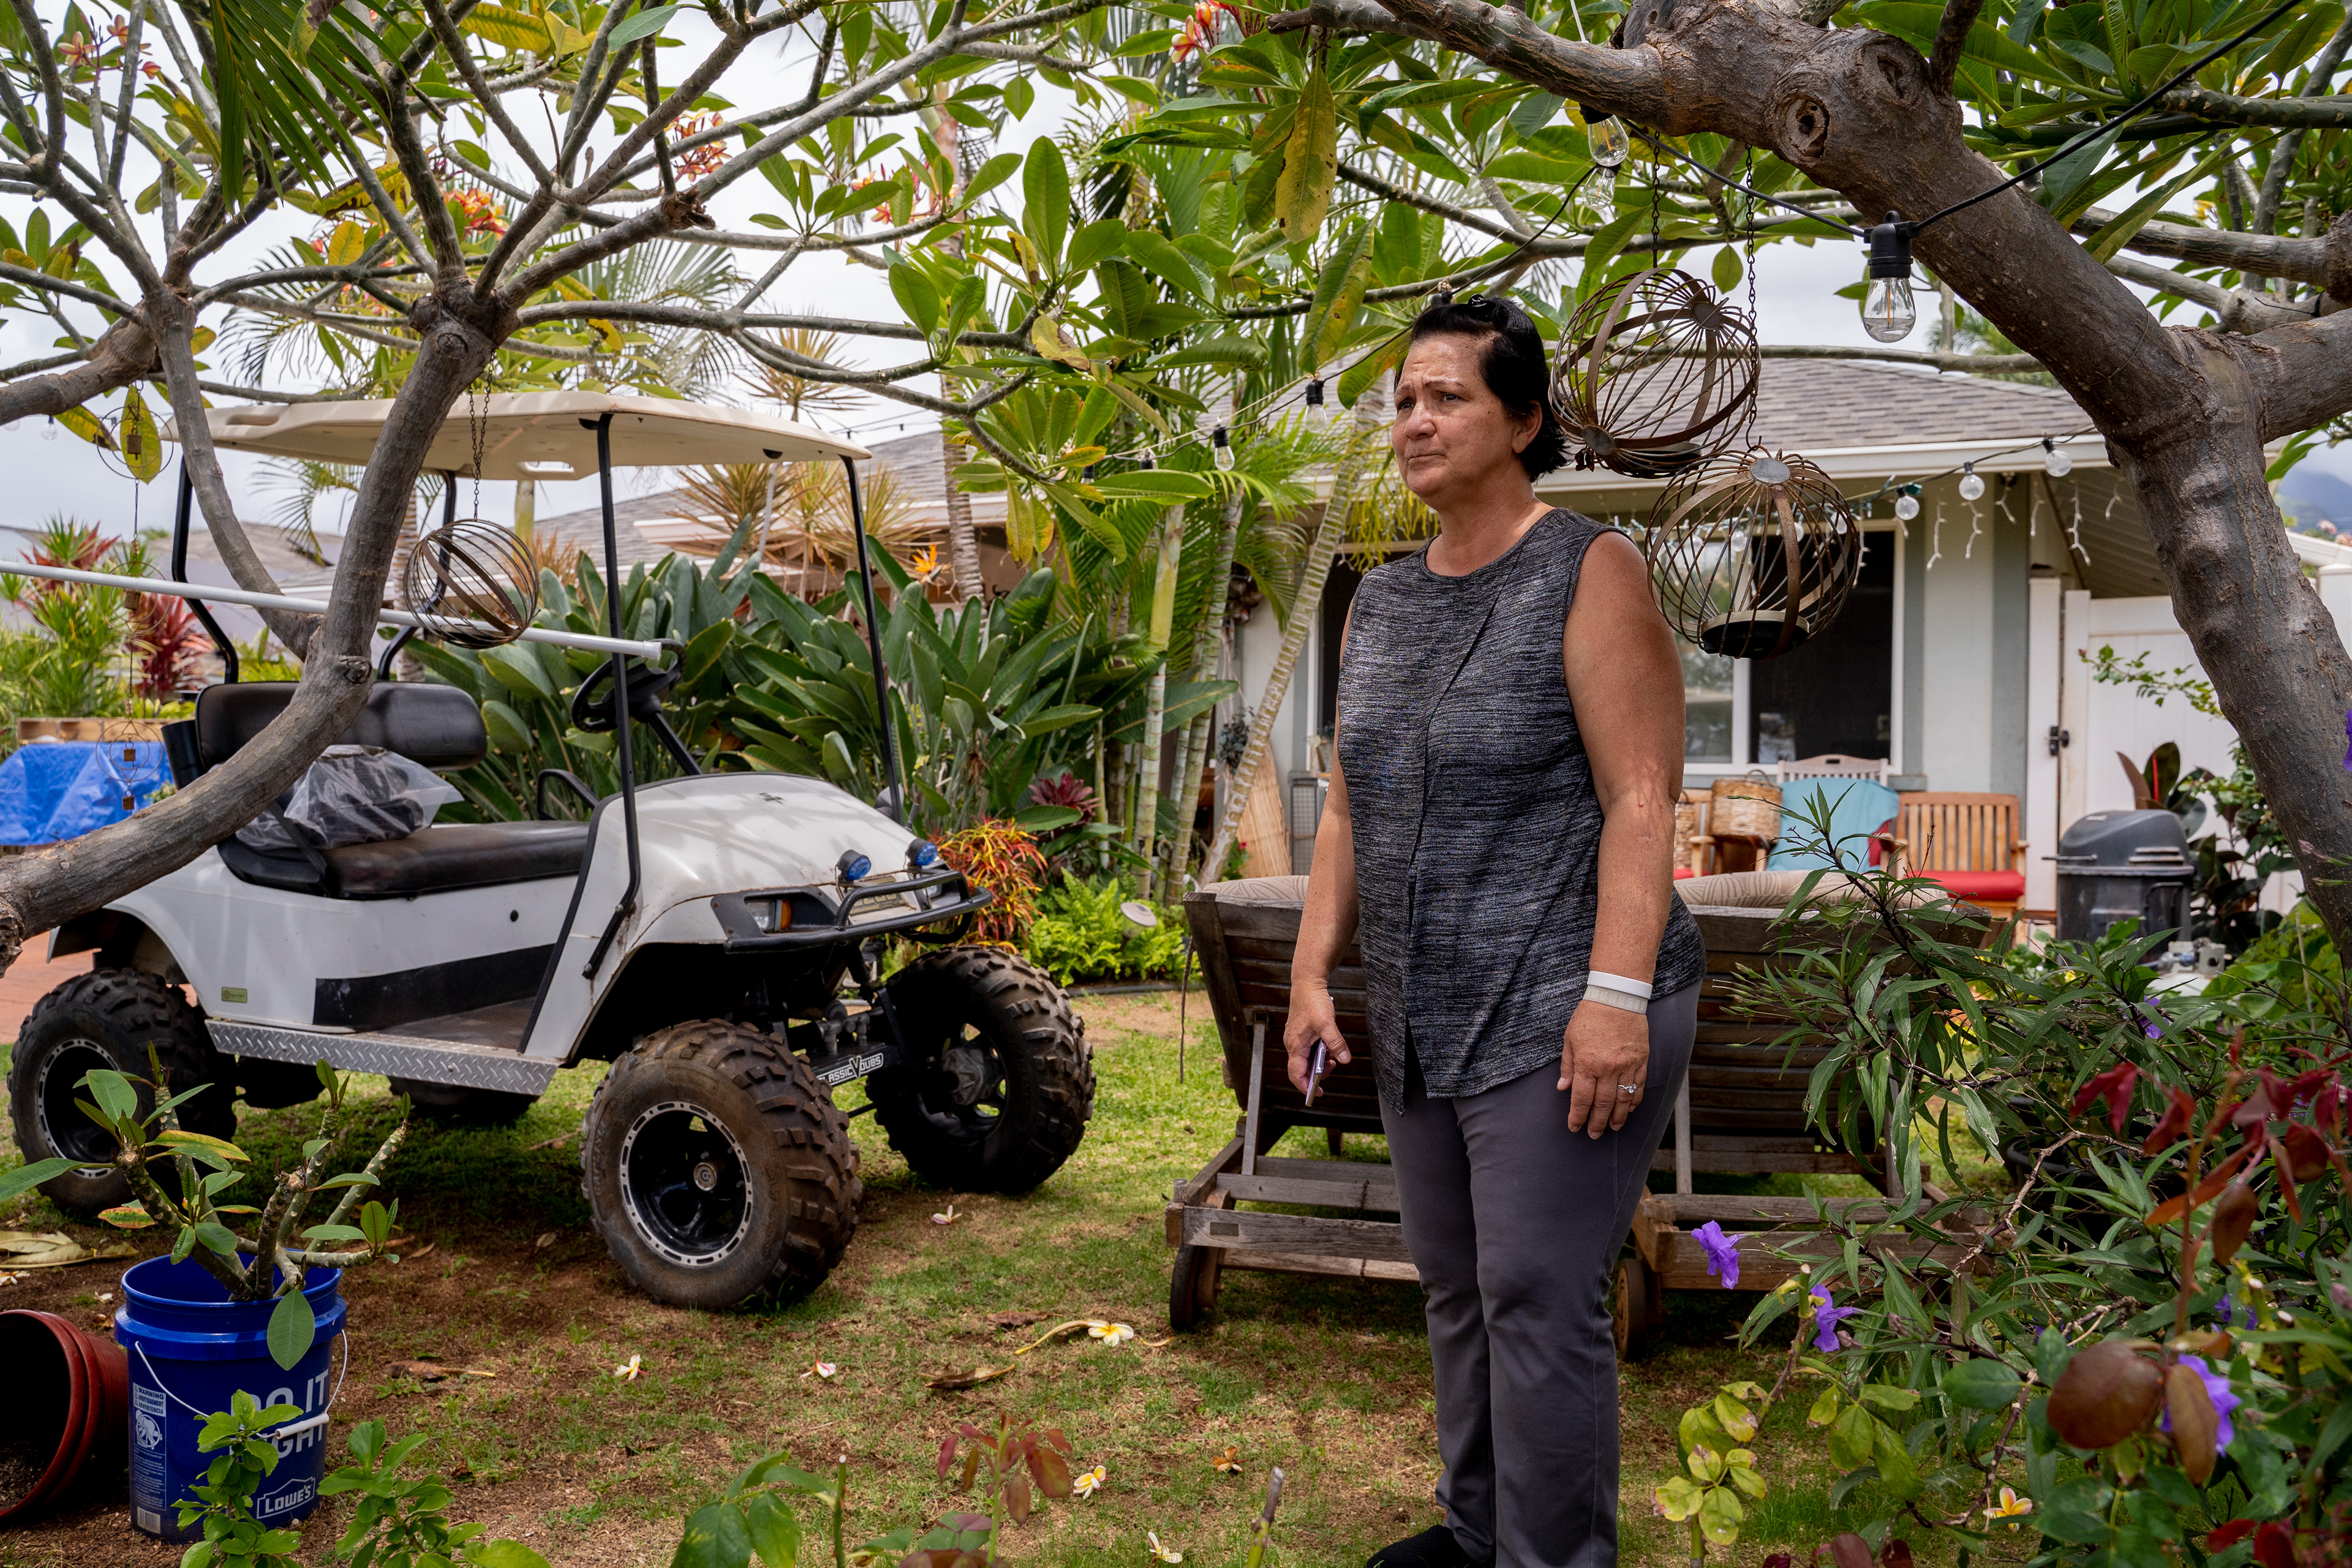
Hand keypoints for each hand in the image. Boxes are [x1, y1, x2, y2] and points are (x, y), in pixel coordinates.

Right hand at [1283, 982, 1351, 1094]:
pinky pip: (1309, 1049)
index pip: (1295, 1074)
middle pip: (1302, 1068)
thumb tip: (1344, 1060)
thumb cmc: (1313, 1002)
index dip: (1305, 1087)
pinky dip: (1320, 1051)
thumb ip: (1336, 1044)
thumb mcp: (1327, 1024)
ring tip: (1333, 1054)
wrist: (1307, 984)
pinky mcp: (1301, 1033)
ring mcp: (1296, 1038)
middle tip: (1333, 1065)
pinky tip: (1329, 1044)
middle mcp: (1292, 1044)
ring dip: (1320, 1060)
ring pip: (1307, 1058)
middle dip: (1318, 1072)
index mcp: (1295, 1045)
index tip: (1318, 1093)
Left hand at [1559, 999, 1648, 1138]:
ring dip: (1618, 1117)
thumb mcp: (1570, 1039)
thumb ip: (1568, 1066)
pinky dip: (1635, 1100)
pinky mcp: (1642, 1060)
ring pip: (1623, 1099)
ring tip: (1613, 1128)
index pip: (1582, 1098)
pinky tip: (1630, 1109)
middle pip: (1603, 1104)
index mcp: (1587, 1063)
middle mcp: (1608, 1068)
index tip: (1575, 1127)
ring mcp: (1627, 1066)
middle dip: (1598, 1122)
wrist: (1617, 997)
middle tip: (1594, 1134)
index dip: (1578, 1116)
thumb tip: (1562, 1088)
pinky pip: (1639, 1086)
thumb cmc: (1589, 1016)